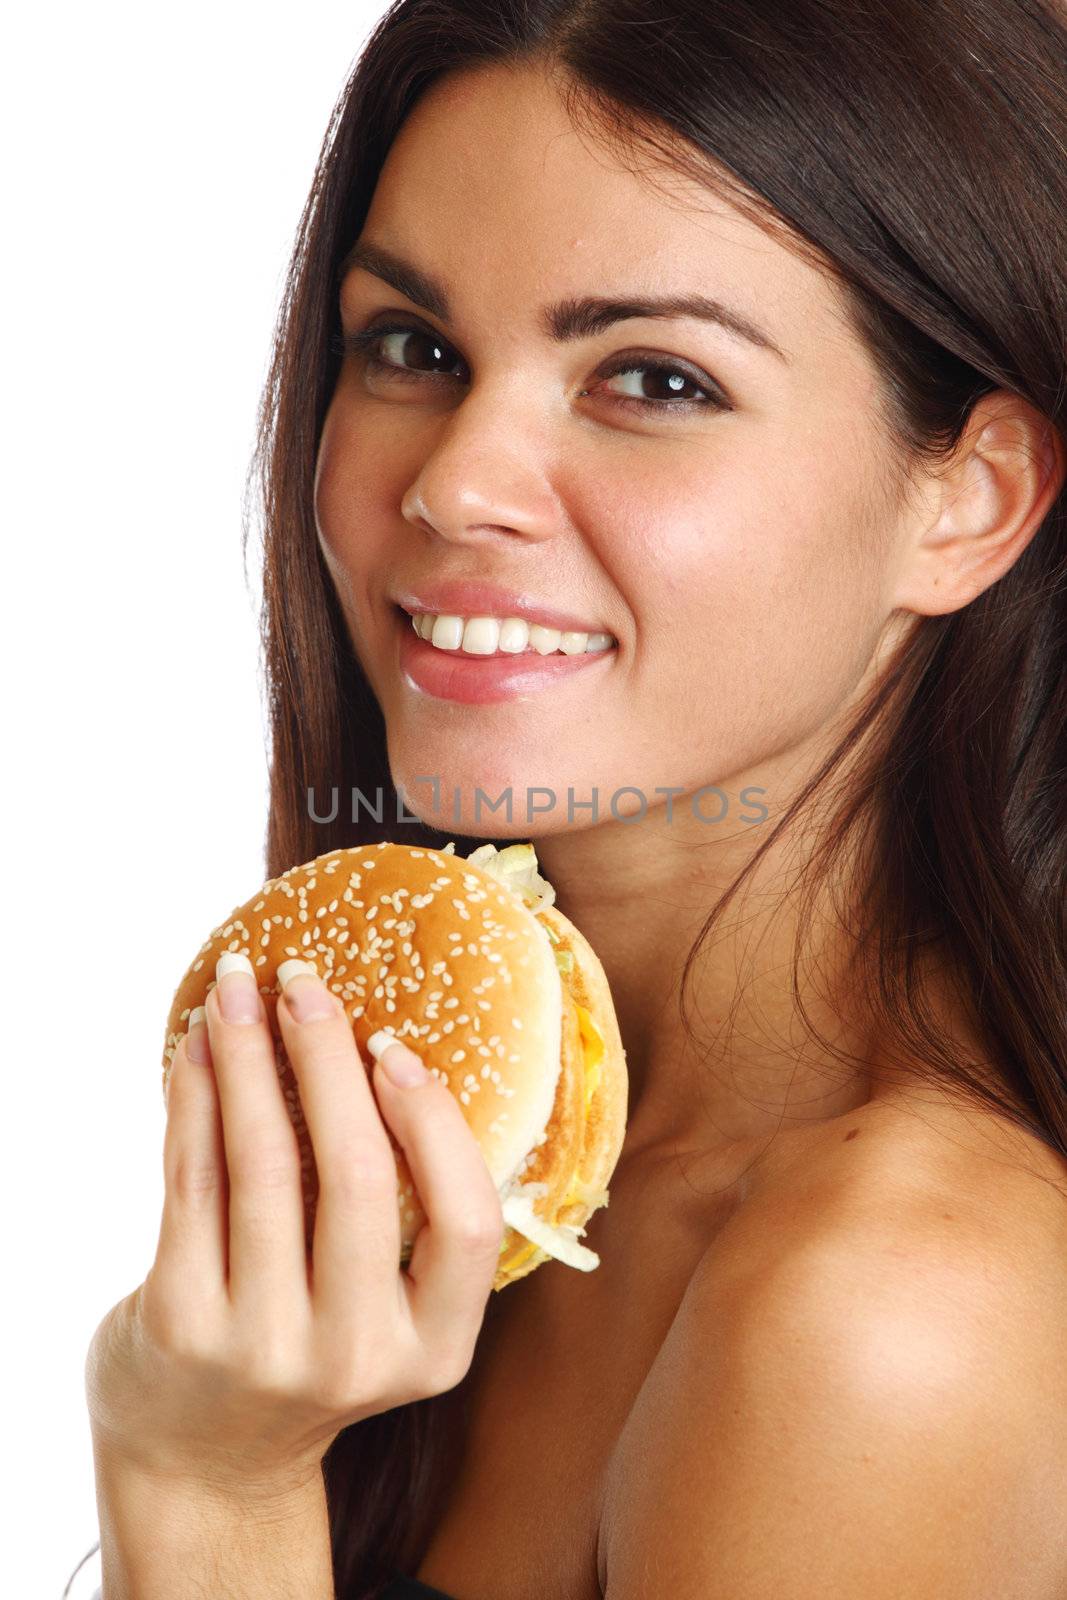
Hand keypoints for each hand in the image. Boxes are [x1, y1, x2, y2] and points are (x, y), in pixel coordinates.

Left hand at [85, 953, 503, 1499]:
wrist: (205, 1456)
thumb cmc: (314, 1346)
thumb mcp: (391, 1316)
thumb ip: (412, 1219)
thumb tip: (392, 1047)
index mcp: (433, 1350)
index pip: (467, 1224)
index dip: (435, 1125)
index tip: (394, 1048)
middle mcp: (355, 1356)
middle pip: (357, 1176)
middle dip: (326, 1058)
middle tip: (304, 982)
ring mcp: (262, 1346)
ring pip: (263, 1164)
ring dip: (247, 1057)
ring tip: (236, 990)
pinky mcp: (181, 1324)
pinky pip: (193, 1179)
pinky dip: (194, 1098)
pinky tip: (196, 1049)